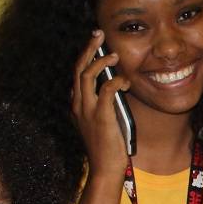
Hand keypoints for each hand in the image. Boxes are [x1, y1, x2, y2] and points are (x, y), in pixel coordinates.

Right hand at [72, 30, 129, 180]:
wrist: (105, 169)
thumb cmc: (107, 147)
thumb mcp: (103, 121)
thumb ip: (105, 104)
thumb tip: (116, 87)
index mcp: (77, 105)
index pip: (77, 74)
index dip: (85, 56)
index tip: (96, 43)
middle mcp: (78, 105)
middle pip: (78, 69)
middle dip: (88, 49)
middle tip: (98, 34)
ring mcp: (87, 110)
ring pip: (86, 76)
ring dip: (100, 61)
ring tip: (114, 53)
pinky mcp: (101, 117)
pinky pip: (106, 91)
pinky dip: (115, 82)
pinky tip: (125, 80)